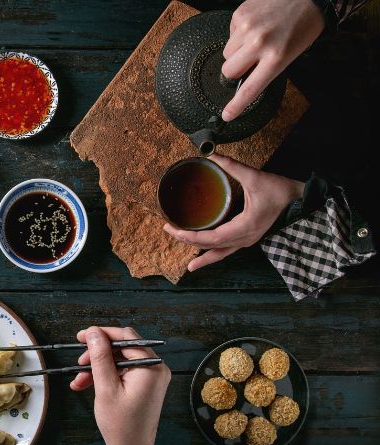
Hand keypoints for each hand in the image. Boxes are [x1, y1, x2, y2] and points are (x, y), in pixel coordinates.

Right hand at [70, 326, 170, 444]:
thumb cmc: (121, 425)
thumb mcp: (105, 388)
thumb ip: (100, 357)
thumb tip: (93, 332)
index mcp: (151, 367)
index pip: (125, 337)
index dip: (101, 334)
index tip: (81, 336)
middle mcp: (156, 368)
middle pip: (122, 347)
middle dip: (97, 354)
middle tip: (79, 363)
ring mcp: (152, 377)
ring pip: (120, 360)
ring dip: (98, 367)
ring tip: (79, 381)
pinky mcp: (146, 385)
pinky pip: (123, 371)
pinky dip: (106, 375)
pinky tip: (87, 385)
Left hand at [163, 154, 303, 271]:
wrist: (302, 201)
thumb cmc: (281, 191)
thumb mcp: (255, 177)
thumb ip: (232, 166)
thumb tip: (211, 154)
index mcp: (244, 227)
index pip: (210, 237)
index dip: (189, 236)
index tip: (172, 228)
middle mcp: (244, 238)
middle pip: (211, 246)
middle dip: (188, 241)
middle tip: (168, 230)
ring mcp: (248, 240)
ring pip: (220, 253)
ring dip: (202, 255)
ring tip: (189, 264)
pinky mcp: (249, 238)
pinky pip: (228, 251)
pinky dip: (215, 255)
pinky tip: (204, 256)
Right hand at [221, 0, 324, 120]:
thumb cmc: (302, 25)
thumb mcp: (291, 54)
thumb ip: (267, 69)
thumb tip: (245, 78)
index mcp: (276, 57)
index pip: (250, 89)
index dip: (236, 105)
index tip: (227, 115)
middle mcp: (259, 43)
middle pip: (228, 70)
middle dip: (235, 69)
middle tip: (249, 61)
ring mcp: (247, 28)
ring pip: (227, 53)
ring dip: (237, 50)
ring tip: (256, 39)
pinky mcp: (240, 15)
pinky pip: (229, 34)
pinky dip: (238, 34)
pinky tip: (254, 26)